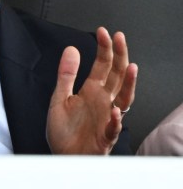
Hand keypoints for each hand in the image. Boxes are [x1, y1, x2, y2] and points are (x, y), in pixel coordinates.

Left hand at [46, 27, 137, 154]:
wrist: (62, 155)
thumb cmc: (64, 130)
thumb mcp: (59, 98)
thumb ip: (66, 74)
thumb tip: (71, 48)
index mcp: (92, 91)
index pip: (103, 66)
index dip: (105, 49)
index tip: (104, 32)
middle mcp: (103, 101)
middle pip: (116, 76)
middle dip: (119, 56)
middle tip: (119, 37)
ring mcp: (106, 118)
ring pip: (123, 99)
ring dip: (128, 84)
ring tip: (130, 68)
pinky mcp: (105, 136)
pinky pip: (113, 127)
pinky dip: (115, 120)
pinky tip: (114, 110)